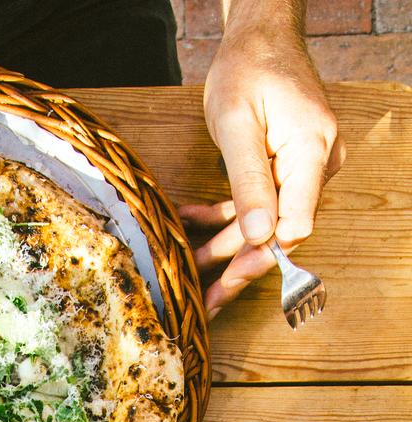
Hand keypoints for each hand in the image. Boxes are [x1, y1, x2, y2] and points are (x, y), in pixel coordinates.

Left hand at [184, 17, 344, 317]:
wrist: (261, 38)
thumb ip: (249, 181)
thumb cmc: (249, 70)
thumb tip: (260, 234)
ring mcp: (303, 169)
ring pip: (264, 222)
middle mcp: (316, 165)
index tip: (231, 281)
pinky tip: (190, 221)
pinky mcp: (286, 170)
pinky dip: (225, 216)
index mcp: (312, 152)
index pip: (296, 222)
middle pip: (279, 231)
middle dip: (239, 264)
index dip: (264, 255)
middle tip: (208, 300)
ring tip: (189, 266)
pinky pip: (258, 204)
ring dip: (225, 243)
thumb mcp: (238, 124)